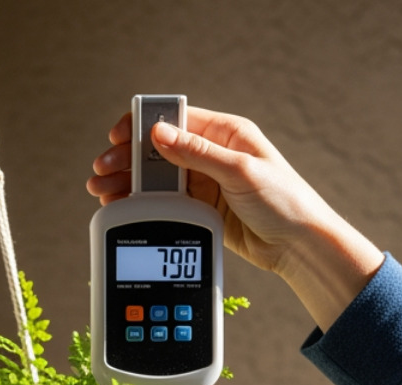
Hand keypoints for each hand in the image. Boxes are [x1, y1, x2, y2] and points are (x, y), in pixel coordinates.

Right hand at [86, 107, 382, 330]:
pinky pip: (165, 201)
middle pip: (159, 149)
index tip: (118, 137)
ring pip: (157, 177)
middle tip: (102, 170)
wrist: (299, 246)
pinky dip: (143, 203)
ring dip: (129, 182)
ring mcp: (206, 182)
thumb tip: (159, 133)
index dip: (142, 125)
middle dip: (127, 158)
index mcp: (226, 134)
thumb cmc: (284, 202)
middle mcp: (212, 154)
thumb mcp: (239, 171)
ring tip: (102, 189)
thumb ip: (197, 153)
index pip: (175, 119)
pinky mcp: (201, 209)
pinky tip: (125, 205)